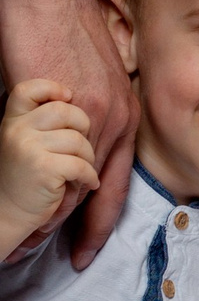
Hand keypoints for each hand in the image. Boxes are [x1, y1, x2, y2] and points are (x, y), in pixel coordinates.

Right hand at [0, 0, 133, 260]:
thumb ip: (94, 111)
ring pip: (72, 184)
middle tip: (70, 259)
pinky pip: (53, 163)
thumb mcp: (97, 75)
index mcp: (126, 112)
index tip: (88, 250)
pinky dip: (39, 188)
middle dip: (80, 228)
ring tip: (34, 234)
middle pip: (98, 192)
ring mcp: (93, 116)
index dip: (103, 220)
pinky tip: (26, 202)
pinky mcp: (67, 108)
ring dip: (51, 211)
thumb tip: (78, 143)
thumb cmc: (66, 29)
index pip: (118, 181)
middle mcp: (117, 119)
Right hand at [0, 78, 96, 256]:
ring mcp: (28, 148)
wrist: (7, 213)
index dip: (52, 87)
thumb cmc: (24, 177)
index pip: (28, 89)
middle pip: (64, 111)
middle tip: (81, 148)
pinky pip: (81, 164)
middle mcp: (17, 131)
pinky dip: (89, 176)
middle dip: (83, 128)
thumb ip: (40, 123)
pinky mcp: (43, 168)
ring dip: (88, 158)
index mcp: (12, 121)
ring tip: (82, 170)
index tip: (67, 97)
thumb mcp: (24, 142)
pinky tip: (87, 182)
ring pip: (77, 140)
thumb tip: (73, 100)